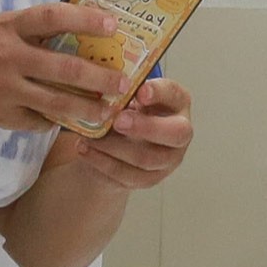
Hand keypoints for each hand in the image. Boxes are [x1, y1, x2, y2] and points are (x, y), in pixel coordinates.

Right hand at [0, 2, 129, 135]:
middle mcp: (7, 57)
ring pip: (57, 102)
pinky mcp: (0, 116)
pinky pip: (38, 121)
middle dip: (100, 77)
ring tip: (108, 111)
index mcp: (6, 27)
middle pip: (65, 67)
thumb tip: (78, 33)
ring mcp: (4, 90)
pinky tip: (73, 122)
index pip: (53, 17)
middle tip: (123, 82)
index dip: (86, 20)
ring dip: (88, 108)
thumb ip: (30, 31)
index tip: (112, 25)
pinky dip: (57, 121)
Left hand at [51, 74, 190, 190]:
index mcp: (177, 103)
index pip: (175, 95)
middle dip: (145, 127)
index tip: (140, 92)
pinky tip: (85, 149)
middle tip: (117, 121)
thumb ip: (123, 92)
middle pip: (175, 134)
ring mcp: (168, 159)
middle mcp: (181, 132)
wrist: (118, 143)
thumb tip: (105, 87)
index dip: (159, 93)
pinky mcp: (150, 179)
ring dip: (115, 147)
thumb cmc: (126, 110)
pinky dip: (103, 162)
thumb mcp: (126, 95)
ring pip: (147, 159)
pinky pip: (128, 175)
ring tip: (90, 137)